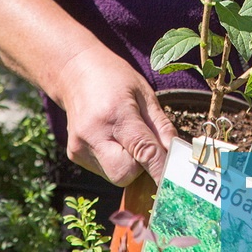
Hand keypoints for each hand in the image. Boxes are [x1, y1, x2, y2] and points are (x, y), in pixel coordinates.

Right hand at [57, 41, 176, 186]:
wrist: (74, 71)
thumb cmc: (114, 77)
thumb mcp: (144, 92)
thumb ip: (161, 126)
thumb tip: (177, 155)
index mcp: (116, 114)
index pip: (143, 151)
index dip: (160, 169)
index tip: (174, 181)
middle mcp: (94, 134)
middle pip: (125, 174)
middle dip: (141, 167)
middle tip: (145, 144)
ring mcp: (80, 147)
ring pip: (114, 175)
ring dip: (128, 164)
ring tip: (125, 135)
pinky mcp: (74, 154)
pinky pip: (103, 169)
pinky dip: (114, 160)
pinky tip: (111, 137)